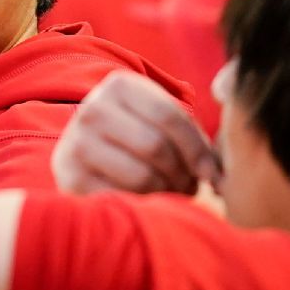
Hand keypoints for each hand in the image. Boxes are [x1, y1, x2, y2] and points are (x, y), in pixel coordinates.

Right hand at [54, 70, 219, 194]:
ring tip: (172, 193)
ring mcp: (77, 143)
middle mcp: (92, 108)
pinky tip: (147, 201)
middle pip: (157, 147)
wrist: (82, 155)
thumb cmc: (135, 137)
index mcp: (119, 85)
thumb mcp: (156, 120)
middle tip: (190, 187)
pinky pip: (122, 197)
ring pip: (142, 175)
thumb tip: (219, 176)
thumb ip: (190, 134)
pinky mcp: (70, 177)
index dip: (198, 150)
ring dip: (167, 192)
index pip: (170, 117)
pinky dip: (142, 204)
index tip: (211, 174)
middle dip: (182, 174)